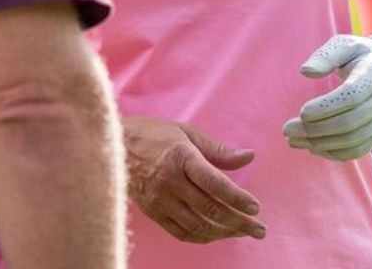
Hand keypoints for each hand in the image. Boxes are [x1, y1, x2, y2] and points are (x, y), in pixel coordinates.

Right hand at [122, 115, 266, 243]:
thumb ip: (218, 150)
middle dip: (239, 222)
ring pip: (198, 225)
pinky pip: (181, 232)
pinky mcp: (153, 212)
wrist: (112, 147)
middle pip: (210, 209)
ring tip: (242, 231)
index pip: (214, 183)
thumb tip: (249, 157)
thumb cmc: (154, 135)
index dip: (238, 197)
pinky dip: (202, 237)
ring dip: (224, 232)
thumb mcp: (187, 133)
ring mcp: (160, 200)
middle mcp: (171, 181)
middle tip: (259, 229)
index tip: (256, 207)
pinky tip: (217, 234)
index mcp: (182, 157)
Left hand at [282, 31, 371, 160]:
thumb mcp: (345, 45)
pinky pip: (356, 151)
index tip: (302, 111)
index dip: (326, 108)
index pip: (351, 97)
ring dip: (319, 143)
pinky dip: (333, 153)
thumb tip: (305, 71)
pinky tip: (312, 147)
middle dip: (315, 129)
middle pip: (349, 123)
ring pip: (351, 140)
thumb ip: (326, 56)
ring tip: (293, 140)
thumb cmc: (360, 56)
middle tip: (287, 129)